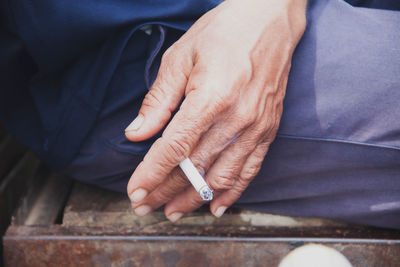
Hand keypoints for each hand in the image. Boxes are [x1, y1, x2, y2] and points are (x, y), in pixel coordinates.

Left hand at [125, 0, 306, 220]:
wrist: (269, 20)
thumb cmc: (222, 33)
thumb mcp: (180, 58)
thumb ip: (158, 101)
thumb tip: (136, 134)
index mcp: (210, 98)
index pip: (174, 148)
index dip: (151, 174)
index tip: (134, 193)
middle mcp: (236, 119)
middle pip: (195, 167)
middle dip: (165, 191)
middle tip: (144, 208)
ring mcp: (256, 127)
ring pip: (221, 176)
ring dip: (195, 198)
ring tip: (173, 213)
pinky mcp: (268, 130)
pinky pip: (250, 170)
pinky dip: (232, 193)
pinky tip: (216, 208)